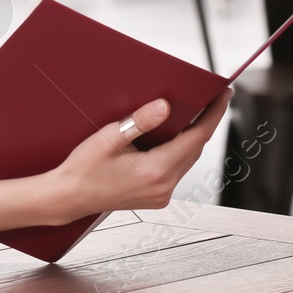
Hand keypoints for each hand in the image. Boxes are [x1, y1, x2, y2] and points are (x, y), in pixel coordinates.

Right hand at [51, 88, 232, 222]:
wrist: (68, 197)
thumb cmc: (83, 169)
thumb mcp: (109, 138)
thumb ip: (140, 122)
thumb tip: (164, 106)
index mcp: (156, 171)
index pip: (197, 138)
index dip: (213, 114)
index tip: (224, 95)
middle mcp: (164, 187)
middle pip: (195, 148)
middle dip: (205, 122)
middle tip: (213, 98)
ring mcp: (161, 195)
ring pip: (187, 159)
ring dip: (192, 137)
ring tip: (196, 113)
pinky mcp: (156, 196)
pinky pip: (176, 169)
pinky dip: (179, 151)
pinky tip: (174, 136)